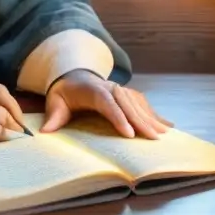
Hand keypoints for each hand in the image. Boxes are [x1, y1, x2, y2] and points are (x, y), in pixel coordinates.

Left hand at [42, 70, 171, 138]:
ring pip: (139, 104)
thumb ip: (53, 116)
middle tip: (153, 138)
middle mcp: (111, 87)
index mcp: (93, 89)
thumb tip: (45, 132)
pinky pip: (143, 104)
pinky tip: (168, 126)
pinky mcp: (128, 94)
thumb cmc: (64, 93)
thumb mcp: (54, 102)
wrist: (73, 76)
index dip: (119, 117)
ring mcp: (121, 90)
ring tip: (164, 135)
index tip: (129, 133)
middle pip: (128, 104)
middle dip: (141, 121)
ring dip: (152, 118)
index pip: (107, 103)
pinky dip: (155, 114)